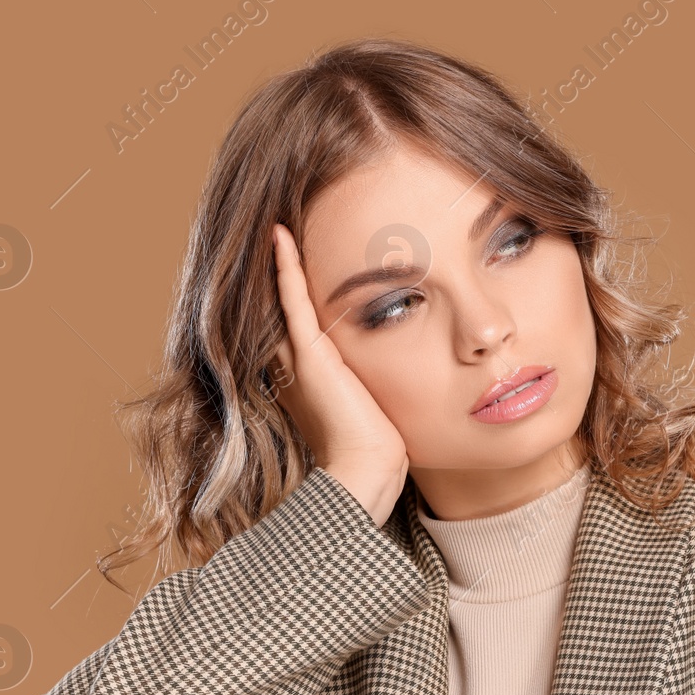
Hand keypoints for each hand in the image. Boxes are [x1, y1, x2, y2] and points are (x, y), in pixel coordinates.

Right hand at [268, 223, 409, 525]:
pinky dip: (286, 265)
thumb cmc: (382, 447)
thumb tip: (416, 371)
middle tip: (281, 228)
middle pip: (288, 306)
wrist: (368, 470)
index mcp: (312, 376)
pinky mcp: (308, 354)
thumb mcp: (382, 404)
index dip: (300, 290)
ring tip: (279, 224)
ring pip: (287, 297)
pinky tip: (281, 234)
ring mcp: (299, 357)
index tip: (303, 256)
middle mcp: (298, 363)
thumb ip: (382, 383)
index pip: (304, 322)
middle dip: (283, 270)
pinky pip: (293, 298)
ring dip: (282, 261)